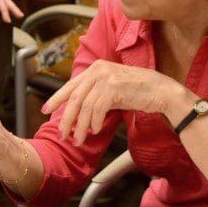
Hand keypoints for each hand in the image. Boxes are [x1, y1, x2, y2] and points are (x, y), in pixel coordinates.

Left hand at [42, 59, 190, 144]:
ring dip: (81, 126)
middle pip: (74, 98)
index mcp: (95, 68)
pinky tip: (97, 130)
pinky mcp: (113, 87)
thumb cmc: (138, 92)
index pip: (71, 85)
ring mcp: (106, 77)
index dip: (56, 99)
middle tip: (63, 134)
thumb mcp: (111, 88)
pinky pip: (97, 109)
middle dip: (66, 119)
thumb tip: (76, 110)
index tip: (46, 110)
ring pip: (84, 107)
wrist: (162, 91)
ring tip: (80, 138)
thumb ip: (94, 93)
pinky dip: (95, 122)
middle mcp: (98, 69)